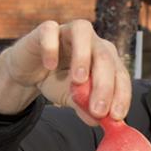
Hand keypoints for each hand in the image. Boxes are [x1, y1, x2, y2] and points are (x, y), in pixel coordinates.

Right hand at [0, 19, 130, 123]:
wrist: (28, 71)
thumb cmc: (56, 81)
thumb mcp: (72, 98)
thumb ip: (85, 107)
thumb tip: (97, 121)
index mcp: (105, 58)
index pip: (120, 74)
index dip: (122, 94)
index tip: (117, 116)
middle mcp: (92, 41)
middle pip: (105, 56)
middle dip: (104, 85)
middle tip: (98, 109)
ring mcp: (69, 31)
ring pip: (83, 32)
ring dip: (83, 57)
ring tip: (78, 81)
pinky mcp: (45, 30)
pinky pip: (50, 31)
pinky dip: (51, 47)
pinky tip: (49, 65)